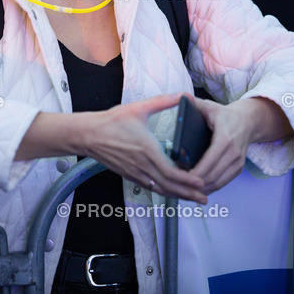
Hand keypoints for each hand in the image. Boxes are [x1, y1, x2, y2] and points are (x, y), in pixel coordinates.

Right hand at [84, 94, 207, 203]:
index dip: (188, 181)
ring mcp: (136, 173)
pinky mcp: (130, 176)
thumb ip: (163, 101)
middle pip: (169, 187)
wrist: (89, 134)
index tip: (201, 183)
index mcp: (147, 151)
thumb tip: (183, 94)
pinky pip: (151, 188)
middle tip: (204, 198)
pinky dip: (165, 192)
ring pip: (161, 190)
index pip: (171, 173)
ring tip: (193, 199)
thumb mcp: (139, 107)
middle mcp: (142, 166)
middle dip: (188, 194)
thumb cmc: (112, 121)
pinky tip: (173, 192)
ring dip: (178, 196)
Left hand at [189, 96, 291, 193]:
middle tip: (178, 185)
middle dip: (195, 183)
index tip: (181, 176)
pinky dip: (210, 188)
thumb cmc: (224, 114)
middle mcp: (233, 152)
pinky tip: (197, 189)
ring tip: (185, 189)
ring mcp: (237, 162)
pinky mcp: (238, 168)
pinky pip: (223, 183)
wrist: (247, 121)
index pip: (209, 160)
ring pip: (218, 182)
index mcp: (225, 138)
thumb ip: (195, 102)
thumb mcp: (210, 106)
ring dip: (202, 188)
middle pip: (213, 175)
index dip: (196, 172)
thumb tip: (182, 96)